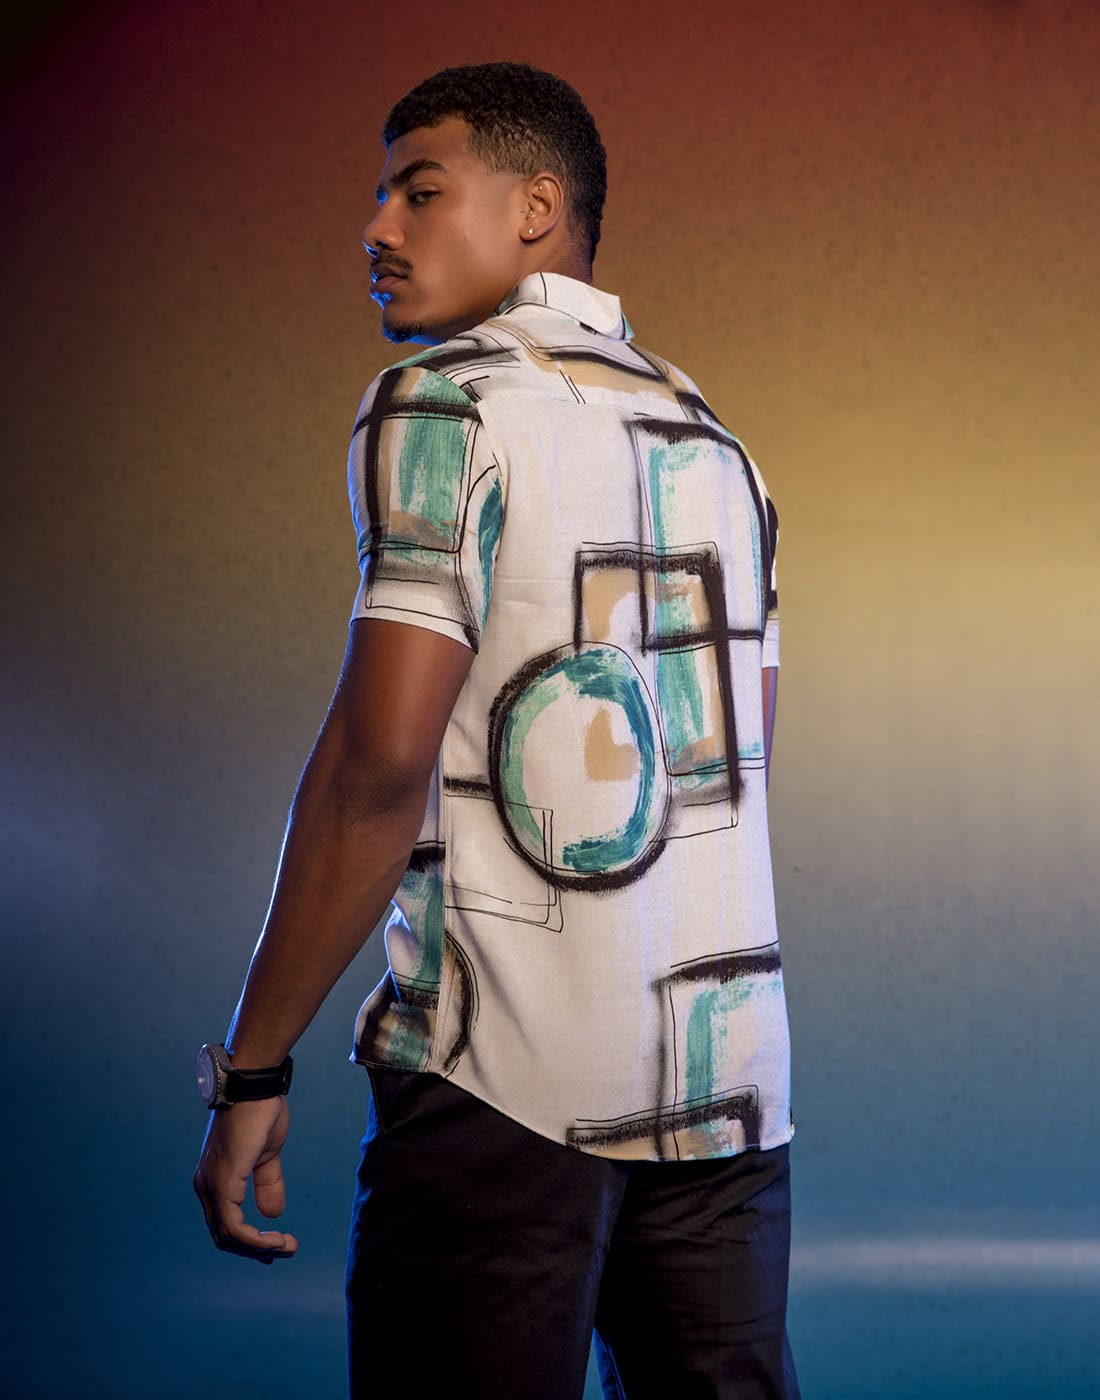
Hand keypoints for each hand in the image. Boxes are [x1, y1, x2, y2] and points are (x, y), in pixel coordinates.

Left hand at [193, 1096, 298, 1263]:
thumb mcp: (267, 1154)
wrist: (255, 1086)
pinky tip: (277, 1239)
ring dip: (260, 1248)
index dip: (251, 1238)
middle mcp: (205, 1186)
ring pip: (229, 1236)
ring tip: (287, 1246)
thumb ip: (267, 1183)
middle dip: (256, 1249)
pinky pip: (234, 1227)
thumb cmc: (260, 1112)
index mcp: (214, 1179)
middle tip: (285, 1249)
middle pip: (224, 1235)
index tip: (279, 1242)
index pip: (226, 1222)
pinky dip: (256, 1240)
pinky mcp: (223, 1184)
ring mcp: (211, 1186)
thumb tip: (273, 1215)